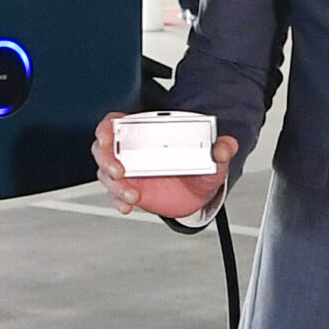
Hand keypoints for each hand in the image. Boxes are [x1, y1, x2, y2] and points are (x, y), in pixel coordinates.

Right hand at [92, 113, 234, 220]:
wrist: (200, 194)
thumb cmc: (200, 168)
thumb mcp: (214, 158)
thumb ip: (222, 149)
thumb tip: (225, 147)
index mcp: (149, 134)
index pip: (118, 123)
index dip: (107, 127)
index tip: (108, 135)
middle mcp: (134, 151)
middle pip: (103, 148)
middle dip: (106, 158)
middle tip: (119, 171)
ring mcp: (130, 171)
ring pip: (106, 174)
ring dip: (115, 185)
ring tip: (132, 194)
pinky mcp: (130, 190)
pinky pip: (116, 195)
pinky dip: (118, 201)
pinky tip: (127, 205)